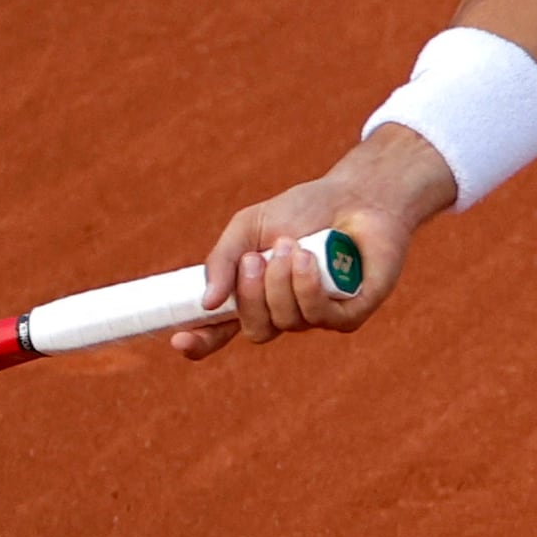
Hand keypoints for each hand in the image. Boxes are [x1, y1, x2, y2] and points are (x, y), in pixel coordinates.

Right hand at [172, 131, 450, 354]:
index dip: (200, 341)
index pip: (221, 331)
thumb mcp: (250, 225)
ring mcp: (317, 316)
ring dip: (281, 283)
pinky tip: (308, 260)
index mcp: (255, 295)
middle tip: (255, 258)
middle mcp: (285, 312)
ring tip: (291, 246)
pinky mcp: (349, 314)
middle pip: (255, 329)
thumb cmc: (305, 210)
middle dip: (249, 295)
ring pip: (286, 321)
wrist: (357, 194)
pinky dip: (308, 288)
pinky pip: (320, 317)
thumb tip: (206, 302)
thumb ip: (223, 258)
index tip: (179, 339)